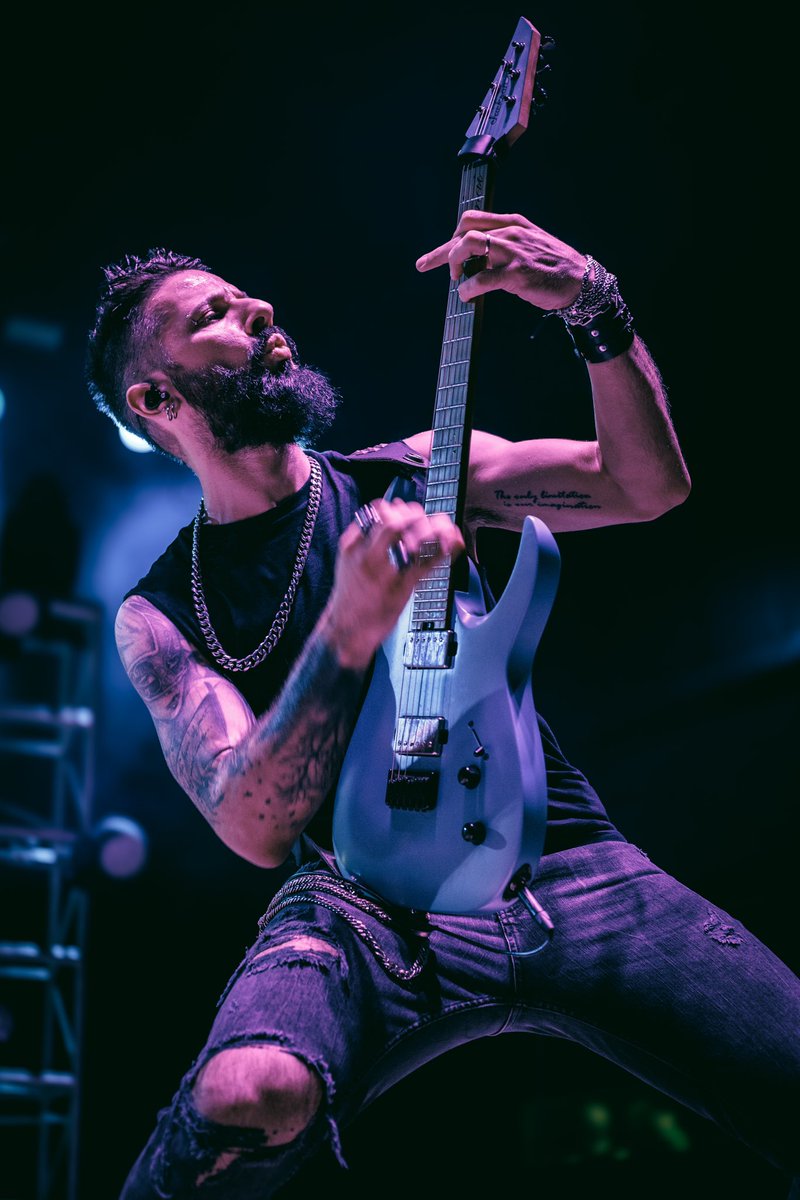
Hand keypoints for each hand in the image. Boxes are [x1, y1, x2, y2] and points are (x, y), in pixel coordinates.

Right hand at [322, 499, 464, 668]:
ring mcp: (385, 569)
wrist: (348, 631)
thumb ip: (366, 537)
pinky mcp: (402, 586)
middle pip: (395, 518)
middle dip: (416, 516)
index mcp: (353, 545)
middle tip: (426, 524)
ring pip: (410, 534)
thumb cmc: (352, 596)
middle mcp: (367, 553)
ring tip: (440, 531)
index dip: (399, 508)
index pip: (378, 510)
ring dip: (431, 528)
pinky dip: (445, 548)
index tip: (409, 515)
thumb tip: (391, 512)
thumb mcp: (349, 561)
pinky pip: (428, 561)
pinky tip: (453, 544)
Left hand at [415, 210, 585, 309]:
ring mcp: (514, 252)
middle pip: (465, 230)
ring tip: (456, 280)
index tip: (443, 252)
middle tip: (443, 270)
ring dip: (453, 262)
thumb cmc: (555, 267)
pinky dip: (467, 288)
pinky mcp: (517, 275)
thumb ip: (506, 245)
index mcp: (514, 223)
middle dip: (445, 251)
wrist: (581, 282)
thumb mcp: (530, 244)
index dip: (453, 235)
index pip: (472, 219)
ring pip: (468, 245)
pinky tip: (466, 296)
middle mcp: (512, 232)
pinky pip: (480, 279)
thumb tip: (478, 259)